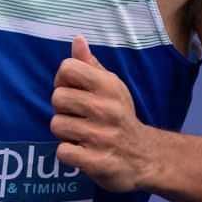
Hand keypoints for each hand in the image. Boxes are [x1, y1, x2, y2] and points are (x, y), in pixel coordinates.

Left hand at [51, 36, 157, 192]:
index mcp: (109, 86)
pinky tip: (83, 151)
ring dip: (65, 133)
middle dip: (63, 109)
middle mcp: (107, 109)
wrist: (144, 156)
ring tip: (82, 135)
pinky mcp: (97, 161)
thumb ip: (90, 65)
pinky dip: (69, 154)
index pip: (67, 68)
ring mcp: (102, 136)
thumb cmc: (120, 116)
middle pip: (57, 98)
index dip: (63, 81)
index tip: (75, 92)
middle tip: (79, 117)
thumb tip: (77, 40)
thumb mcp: (111, 87)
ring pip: (57, 125)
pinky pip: (62, 151)